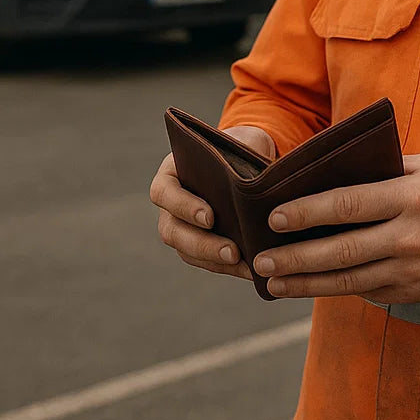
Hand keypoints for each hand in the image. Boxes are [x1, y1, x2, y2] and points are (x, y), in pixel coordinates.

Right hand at [151, 124, 275, 279]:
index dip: (184, 207)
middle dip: (202, 245)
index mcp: (170, 173)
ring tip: (245, 265)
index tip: (210, 217)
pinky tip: (251, 270)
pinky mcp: (198, 244)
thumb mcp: (236, 148)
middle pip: (172, 231)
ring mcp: (181, 226)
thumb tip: (254, 194)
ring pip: (187, 251)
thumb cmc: (239, 148)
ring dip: (216, 261)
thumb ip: (235, 167)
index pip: (164, 192)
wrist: (245, 156)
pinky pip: (206, 261)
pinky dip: (228, 268)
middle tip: (232, 252)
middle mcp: (169, 204)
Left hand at [250, 153, 419, 304]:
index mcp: (411, 197)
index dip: (307, 212)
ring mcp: (413, 270)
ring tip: (273, 281)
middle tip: (261, 259)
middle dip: (295, 256)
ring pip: (349, 281)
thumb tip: (332, 173)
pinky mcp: (415, 293)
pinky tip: (311, 287)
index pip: (348, 204)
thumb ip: (384, 170)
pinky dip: (338, 291)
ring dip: (306, 284)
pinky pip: (369, 294)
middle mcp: (410, 236)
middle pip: (341, 250)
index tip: (275, 216)